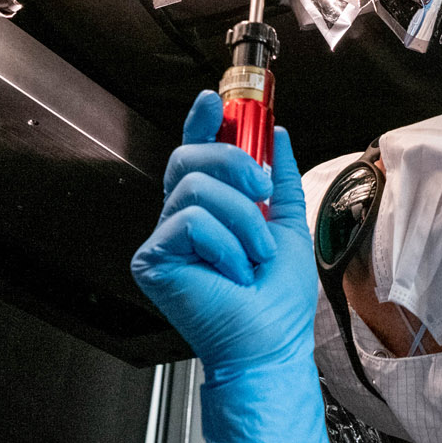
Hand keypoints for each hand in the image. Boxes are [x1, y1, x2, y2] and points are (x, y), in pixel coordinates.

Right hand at [132, 92, 337, 442]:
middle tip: (261, 192)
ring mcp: (164, 238)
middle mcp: (182, 218)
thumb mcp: (288, 224)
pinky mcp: (153, 259)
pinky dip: (224, 244)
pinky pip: (190, 222)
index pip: (197, 152)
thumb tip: (277, 134)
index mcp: (211, 208)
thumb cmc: (276, 302)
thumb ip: (280, 178)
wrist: (269, 344)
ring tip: (252, 255)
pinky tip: (231, 272)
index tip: (215, 99)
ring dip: (241, 220)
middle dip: (234, 164)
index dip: (202, 121)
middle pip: (190, 157)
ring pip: (197, 188)